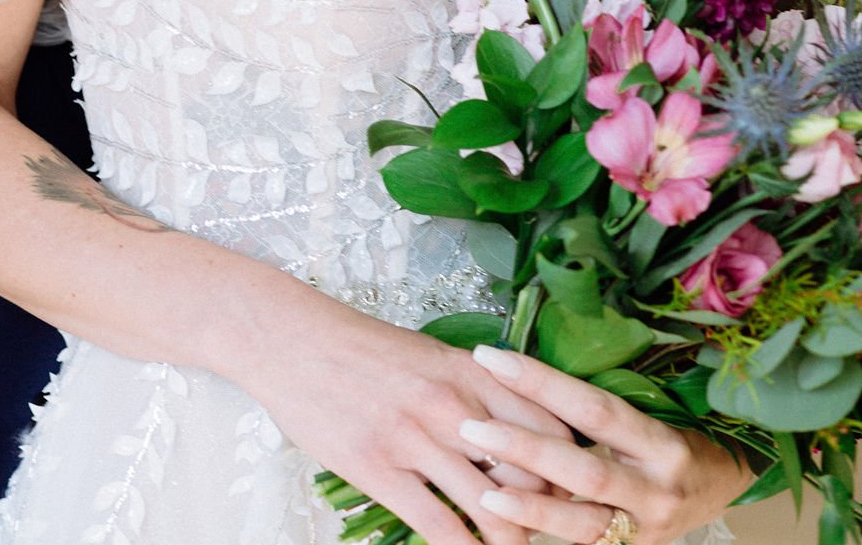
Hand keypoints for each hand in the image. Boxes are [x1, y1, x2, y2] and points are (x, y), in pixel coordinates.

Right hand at [243, 301, 573, 544]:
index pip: (549, 425)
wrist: (293, 340)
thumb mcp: (429, 353)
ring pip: (493, 509)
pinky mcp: (380, 469)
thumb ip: (472, 388)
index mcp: (471, 371)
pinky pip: (440, 527)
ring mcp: (417, 438)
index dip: (569, 465)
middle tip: (548, 530)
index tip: (570, 488)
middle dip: (548, 512)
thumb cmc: (360, 347)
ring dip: (510, 540)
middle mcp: (453, 404)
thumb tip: (511, 429)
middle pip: (532, 473)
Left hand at [463, 345, 750, 544]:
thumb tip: (525, 370)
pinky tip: (506, 529)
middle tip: (471, 426)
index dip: (540, 382)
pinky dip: (543, 537)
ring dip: (528, 509)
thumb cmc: (676, 434)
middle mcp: (657, 490)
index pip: (593, 409)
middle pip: (583, 470)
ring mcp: (645, 531)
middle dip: (524, 448)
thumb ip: (598, 405)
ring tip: (482, 493)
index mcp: (662, 443)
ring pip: (581, 525)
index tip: (490, 359)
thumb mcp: (650, 413)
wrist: (722, 487)